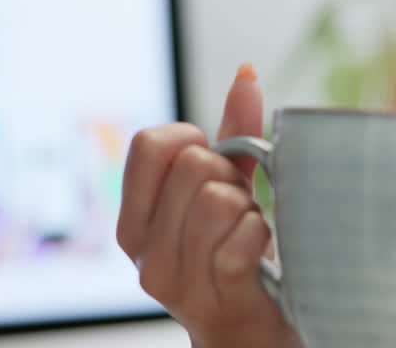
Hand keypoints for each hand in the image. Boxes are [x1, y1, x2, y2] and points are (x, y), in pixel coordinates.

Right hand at [116, 64, 299, 347]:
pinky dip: (260, 236)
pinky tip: (260, 254)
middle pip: (192, 166)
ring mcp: (177, 283)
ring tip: (248, 232)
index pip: (149, 144)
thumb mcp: (229, 189)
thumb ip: (233, 132)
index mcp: (134, 221)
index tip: (210, 165)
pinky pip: (241, 240)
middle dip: (229, 177)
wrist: (253, 336)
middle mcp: (144, 254)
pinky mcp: (217, 301)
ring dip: (248, 211)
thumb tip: (245, 73)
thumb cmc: (238, 254)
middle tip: (238, 209)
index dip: (192, 141)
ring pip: (217, 200)